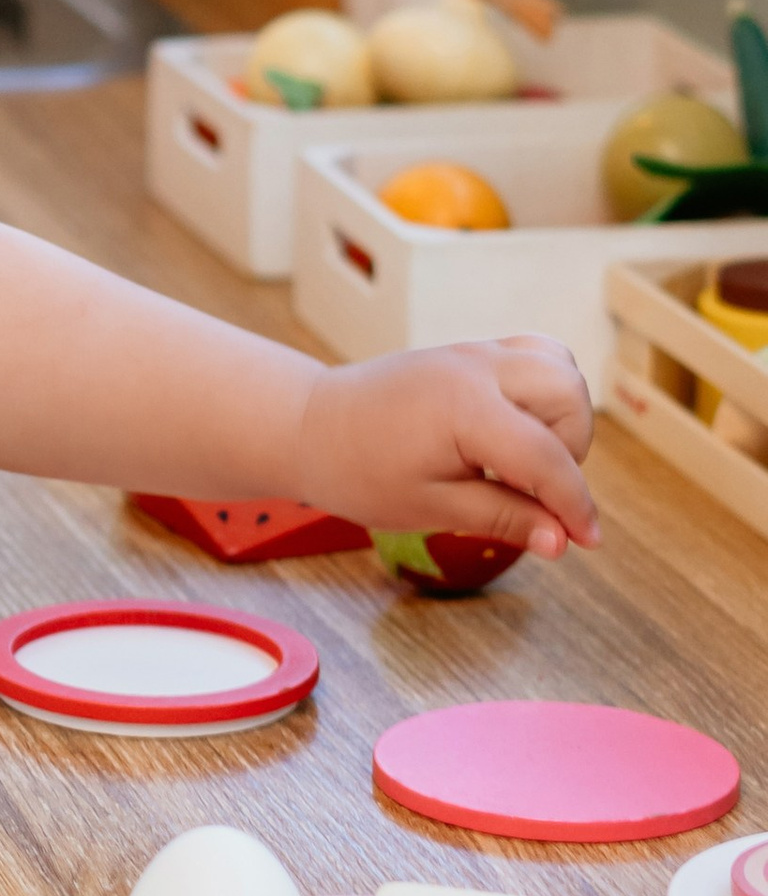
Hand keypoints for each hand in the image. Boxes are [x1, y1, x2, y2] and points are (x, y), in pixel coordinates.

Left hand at [293, 338, 596, 559]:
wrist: (310, 426)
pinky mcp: (470, 353)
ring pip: (559, 368)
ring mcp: (474, 353)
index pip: (547, 458)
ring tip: (522, 461)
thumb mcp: (430, 507)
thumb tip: (562, 541)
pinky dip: (543, 392)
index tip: (586, 542)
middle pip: (569, 396)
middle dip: (570, 451)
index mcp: (465, 408)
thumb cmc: (358, 470)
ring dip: (562, 417)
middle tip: (531, 491)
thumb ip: (502, 518)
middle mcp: (477, 368)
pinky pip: (533, 357)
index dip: (574, 506)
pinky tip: (517, 432)